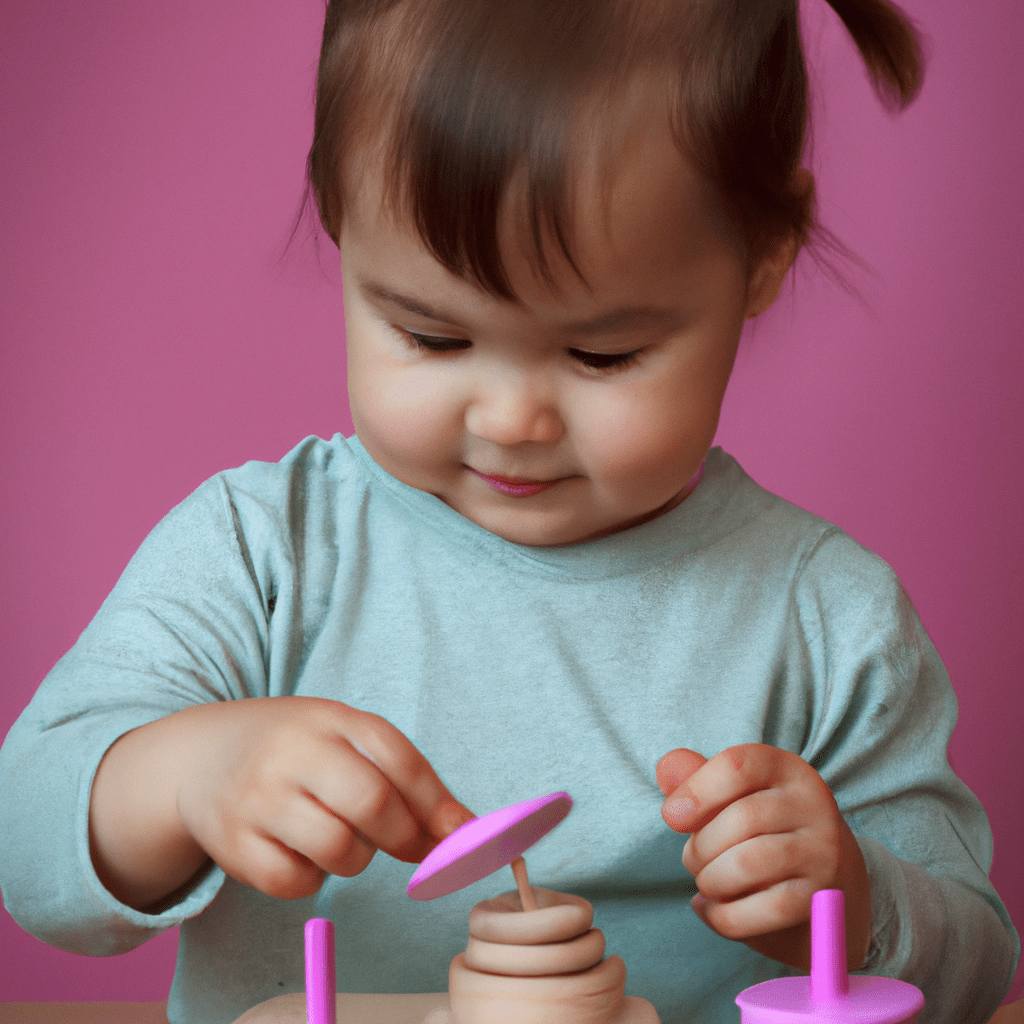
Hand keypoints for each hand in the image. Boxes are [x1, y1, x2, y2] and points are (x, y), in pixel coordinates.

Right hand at [175, 697, 473, 899]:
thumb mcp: (345, 739)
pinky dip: (312, 879)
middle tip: (411, 846)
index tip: (463, 835)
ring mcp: (258, 798)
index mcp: (330, 719)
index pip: (398, 758)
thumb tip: (463, 831)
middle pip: (372, 804)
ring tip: (341, 836)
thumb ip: (403, 777)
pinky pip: (295, 882)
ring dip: (357, 858)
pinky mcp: (233, 844)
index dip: (437, 803)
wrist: (202, 756)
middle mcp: (292, 752)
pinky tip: (302, 852)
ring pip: (338, 850)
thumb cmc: (296, 750)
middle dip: (405, 837)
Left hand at [656, 744, 869, 971]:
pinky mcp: (821, 898)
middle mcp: (813, 804)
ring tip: (705, 883)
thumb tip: (667, 768)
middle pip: (742, 818)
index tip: (672, 817)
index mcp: (786, 768)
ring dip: (711, 880)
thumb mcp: (733, 795)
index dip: (696, 791)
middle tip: (692, 860)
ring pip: (750, 863)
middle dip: (700, 847)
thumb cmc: (762, 829)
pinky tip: (712, 910)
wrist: (827, 880)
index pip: (738, 765)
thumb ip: (696, 777)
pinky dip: (726, 916)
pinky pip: (765, 909)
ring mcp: (822, 851)